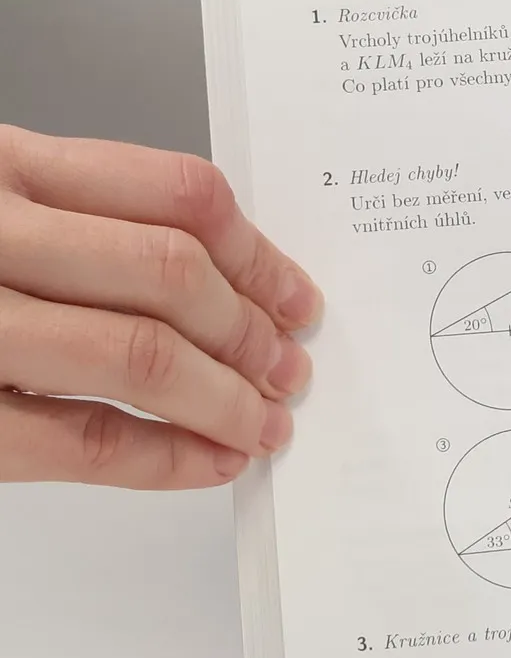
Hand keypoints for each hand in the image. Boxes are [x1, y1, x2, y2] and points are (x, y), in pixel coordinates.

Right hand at [0, 125, 320, 488]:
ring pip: (140, 352)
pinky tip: (207, 462)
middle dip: (252, 332)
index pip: (174, 194)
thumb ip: (68, 215)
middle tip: (288, 369)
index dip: (259, 255)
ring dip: (226, 398)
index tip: (295, 297)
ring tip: (263, 423)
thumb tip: (214, 275)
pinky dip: (163, 457)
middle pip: (172, 273)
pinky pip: (79, 437)